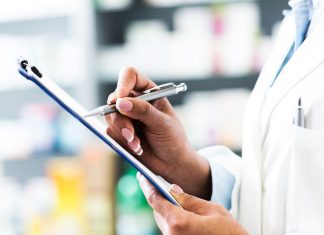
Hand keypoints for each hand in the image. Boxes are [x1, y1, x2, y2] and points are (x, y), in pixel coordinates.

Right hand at [105, 67, 210, 197]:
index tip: (120, 100)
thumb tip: (121, 102)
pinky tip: (136, 148)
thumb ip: (143, 111)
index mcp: (149, 92)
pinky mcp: (120, 132)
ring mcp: (126, 117)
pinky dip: (122, 142)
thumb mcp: (162, 123)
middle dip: (120, 119)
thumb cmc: (173, 139)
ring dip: (122, 133)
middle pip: (115, 99)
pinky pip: (110, 132)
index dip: (122, 84)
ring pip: (110, 117)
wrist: (172, 163)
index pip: (130, 76)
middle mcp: (135, 101)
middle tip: (130, 133)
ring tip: (137, 144)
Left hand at [137, 173, 247, 234]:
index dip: (147, 187)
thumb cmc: (229, 232)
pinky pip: (169, 230)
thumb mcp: (212, 209)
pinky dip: (172, 219)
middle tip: (158, 184)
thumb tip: (172, 190)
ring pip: (163, 221)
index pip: (156, 201)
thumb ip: (189, 199)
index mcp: (179, 223)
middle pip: (158, 212)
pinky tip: (179, 213)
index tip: (142, 177)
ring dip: (166, 210)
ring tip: (171, 198)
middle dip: (159, 198)